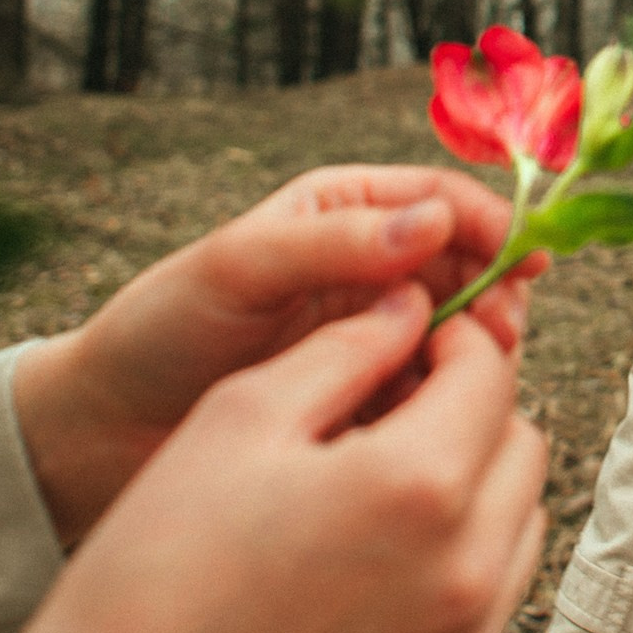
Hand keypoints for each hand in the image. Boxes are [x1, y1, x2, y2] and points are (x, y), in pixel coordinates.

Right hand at [0, 284, 550, 632]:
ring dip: (476, 484)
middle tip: (396, 403)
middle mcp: (465, 570)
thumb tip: (411, 308)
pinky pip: (488, 599)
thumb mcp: (240, 416)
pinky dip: (459, 560)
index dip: (454, 337)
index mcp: (420, 486)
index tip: (414, 335)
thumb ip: (346, 347)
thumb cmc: (158, 569)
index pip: (489, 374)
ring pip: (519, 523)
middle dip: (472, 408)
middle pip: (521, 445)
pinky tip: (375, 556)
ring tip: (384, 480)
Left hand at [15, 164, 541, 544]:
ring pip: (462, 332)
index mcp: (343, 213)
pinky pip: (433, 392)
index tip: (526, 261)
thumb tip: (433, 220)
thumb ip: (331, 244)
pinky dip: (444, 402)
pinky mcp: (371, 397)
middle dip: (496, 293)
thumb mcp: (237, 271)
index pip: (444, 200)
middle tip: (496, 333)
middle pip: (471, 267)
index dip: (493, 225)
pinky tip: (428, 420)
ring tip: (459, 377)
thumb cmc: (158, 333)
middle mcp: (370, 267)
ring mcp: (374, 335)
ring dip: (475, 351)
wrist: (106, 432)